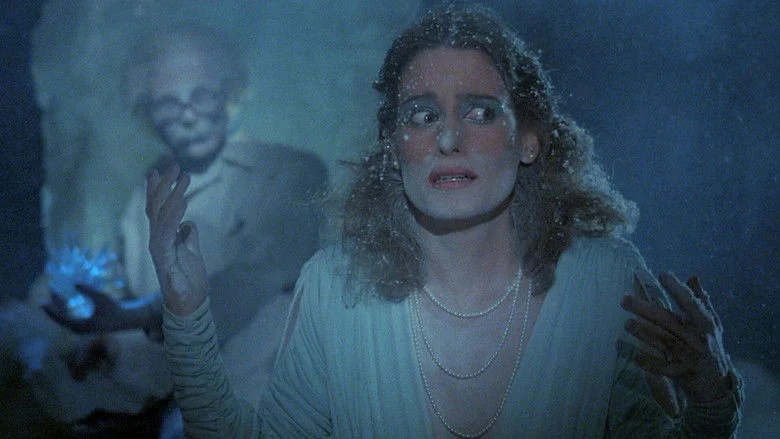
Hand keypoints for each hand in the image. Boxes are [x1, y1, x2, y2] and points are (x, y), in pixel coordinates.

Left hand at [42, 284, 125, 332]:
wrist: (124, 321)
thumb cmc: (113, 310)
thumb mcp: (101, 298)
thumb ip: (88, 290)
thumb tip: (75, 283)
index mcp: (80, 326)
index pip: (61, 319)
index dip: (51, 311)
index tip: (43, 303)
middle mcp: (79, 330)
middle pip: (62, 318)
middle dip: (55, 305)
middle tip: (51, 292)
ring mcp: (82, 329)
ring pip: (66, 318)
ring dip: (61, 307)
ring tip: (57, 295)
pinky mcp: (85, 327)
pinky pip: (71, 319)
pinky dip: (67, 310)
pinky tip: (66, 301)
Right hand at [146, 163, 207, 315]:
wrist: (190, 303)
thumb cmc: (189, 280)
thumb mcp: (193, 253)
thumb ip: (188, 238)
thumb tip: (187, 224)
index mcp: (163, 238)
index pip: (158, 209)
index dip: (158, 190)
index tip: (160, 170)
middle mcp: (157, 240)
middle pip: (157, 207)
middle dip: (165, 185)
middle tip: (174, 165)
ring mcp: (159, 249)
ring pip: (162, 216)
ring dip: (173, 195)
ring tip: (184, 178)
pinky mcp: (164, 259)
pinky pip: (167, 234)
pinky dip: (173, 217)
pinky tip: (181, 203)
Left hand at [621, 272, 733, 403]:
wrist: (718, 385)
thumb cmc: (711, 346)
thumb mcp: (711, 324)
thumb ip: (701, 300)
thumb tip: (693, 276)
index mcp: (705, 324)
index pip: (691, 303)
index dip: (678, 289)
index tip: (663, 274)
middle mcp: (698, 339)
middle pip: (669, 321)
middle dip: (646, 310)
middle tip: (624, 300)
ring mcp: (691, 357)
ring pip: (665, 343)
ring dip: (644, 334)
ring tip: (626, 324)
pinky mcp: (683, 374)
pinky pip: (664, 369)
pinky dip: (650, 363)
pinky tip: (635, 355)